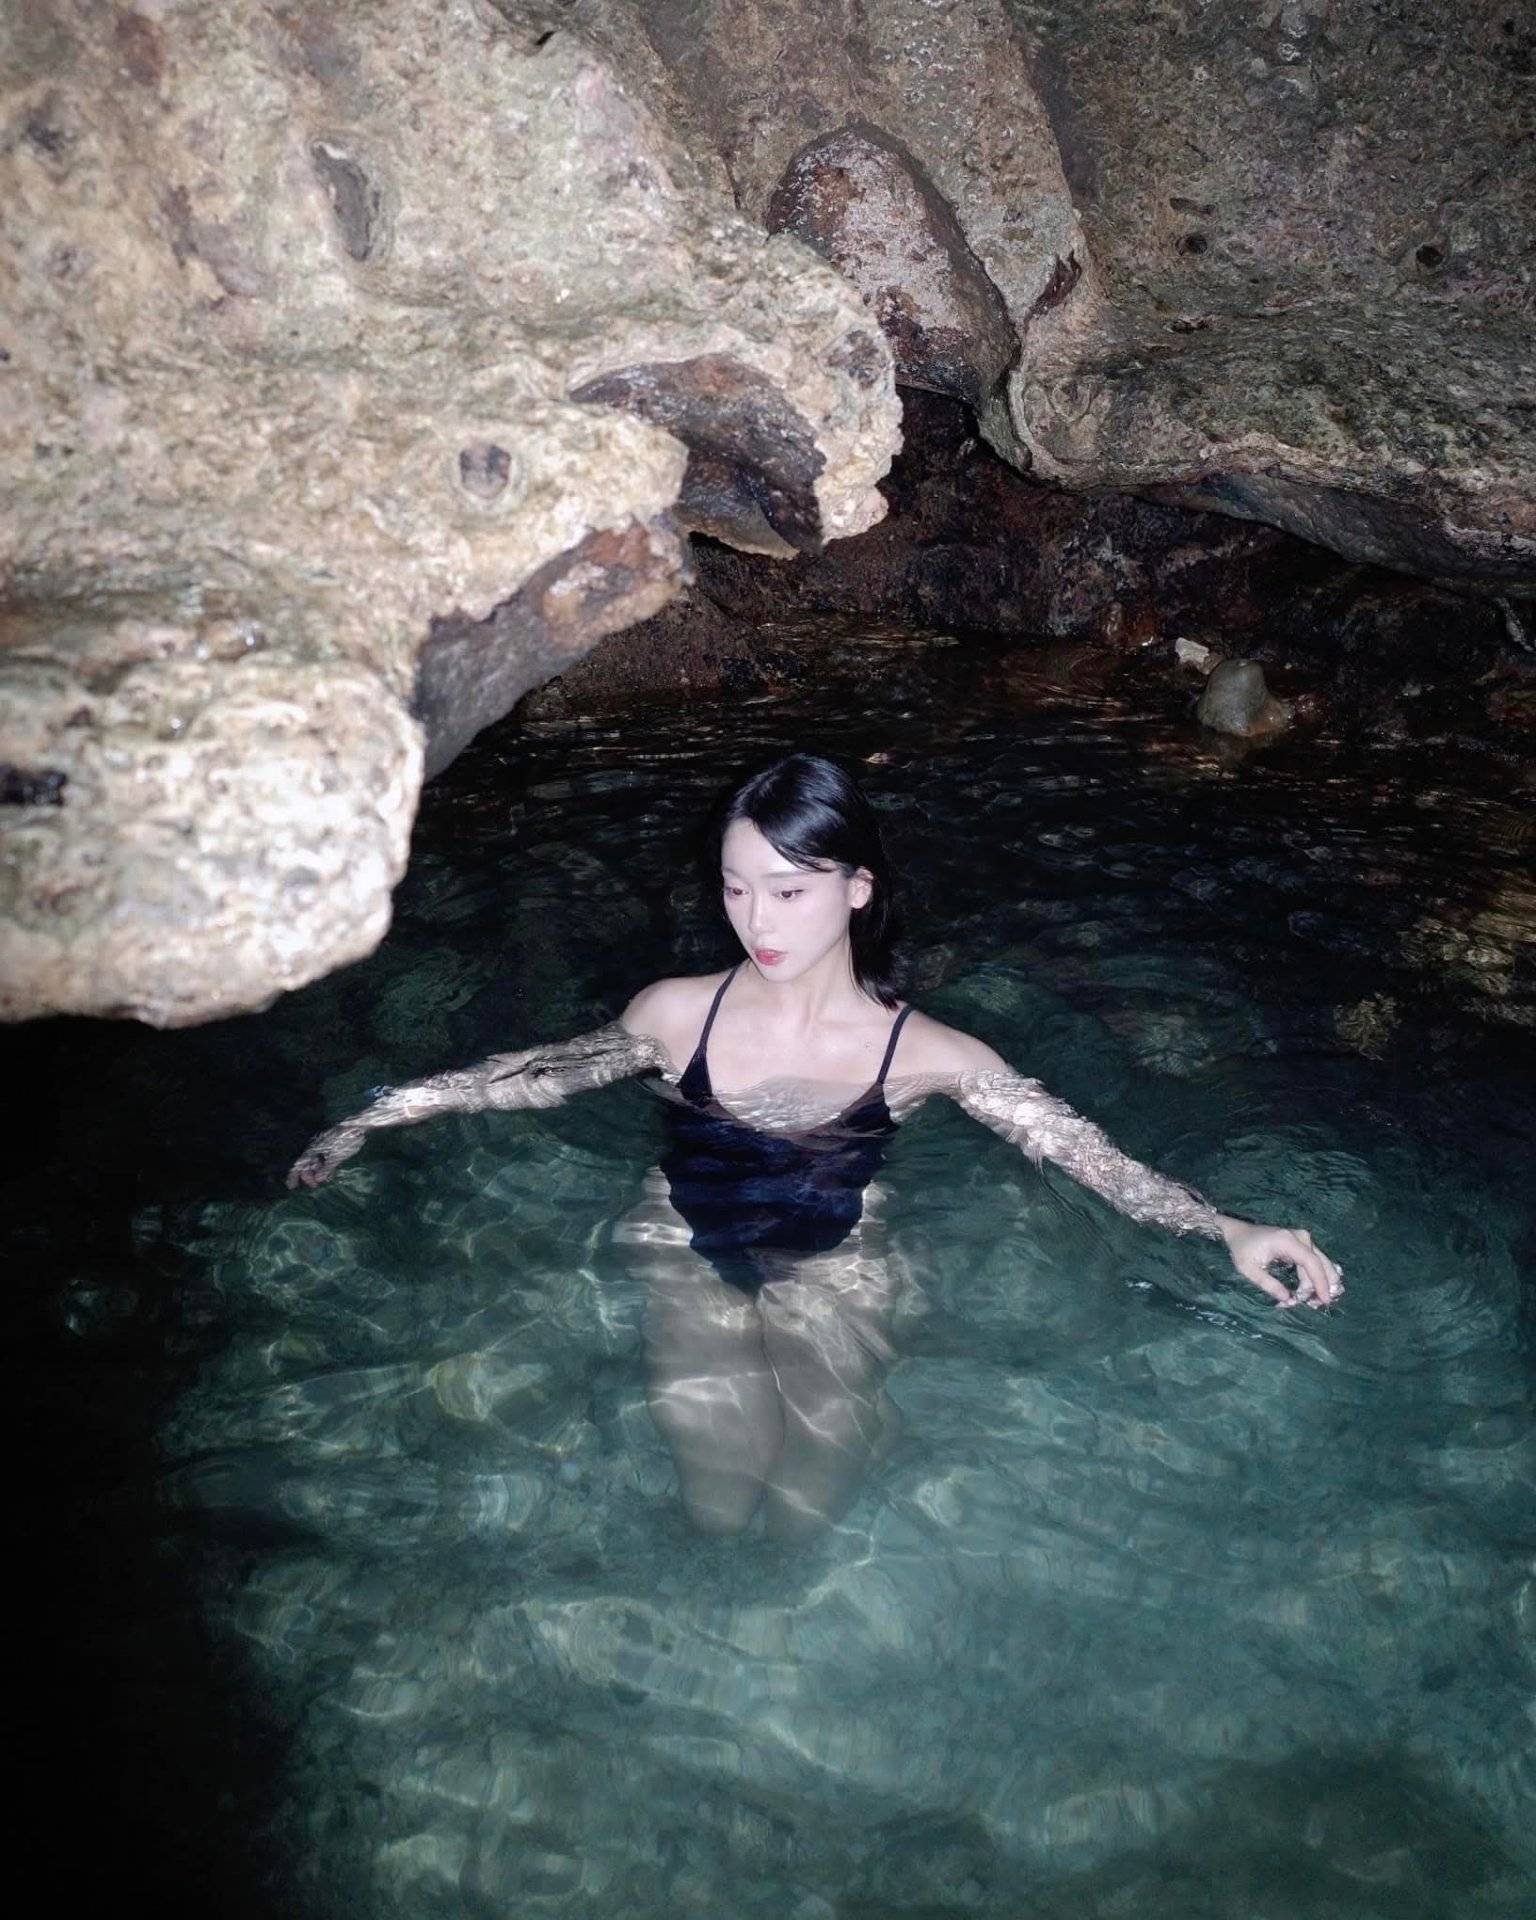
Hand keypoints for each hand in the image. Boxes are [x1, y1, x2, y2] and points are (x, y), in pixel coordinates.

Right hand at [286, 1124, 363, 1188]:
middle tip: (314, 1186)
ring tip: (324, 1181)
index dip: (294, 1175)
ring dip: (317, 1172)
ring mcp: (323, 1145)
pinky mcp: (331, 1145)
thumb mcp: (337, 1155)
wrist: (357, 1126)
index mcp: (314, 1147)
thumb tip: (318, 1179)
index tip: (292, 1187)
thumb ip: (327, 1168)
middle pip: (306, 1163)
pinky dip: (325, 1167)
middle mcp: (315, 1146)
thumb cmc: (346, 1140)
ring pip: (315, 1161)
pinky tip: (331, 1174)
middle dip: (308, 1175)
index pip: (300, 1163)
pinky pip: (324, 1158)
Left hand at [1216, 1216, 1344, 1310]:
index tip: (1324, 1300)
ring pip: (1321, 1264)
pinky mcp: (1303, 1244)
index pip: (1311, 1262)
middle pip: (1320, 1263)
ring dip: (1320, 1283)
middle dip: (1321, 1286)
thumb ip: (1268, 1284)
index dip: (1320, 1282)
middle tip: (1315, 1305)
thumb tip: (1288, 1299)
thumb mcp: (1249, 1269)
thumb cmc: (1242, 1250)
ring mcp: (1303, 1239)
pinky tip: (1313, 1292)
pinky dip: (1316, 1277)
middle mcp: (1300, 1237)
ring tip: (1312, 1302)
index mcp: (1287, 1241)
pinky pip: (1315, 1262)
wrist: (1239, 1232)